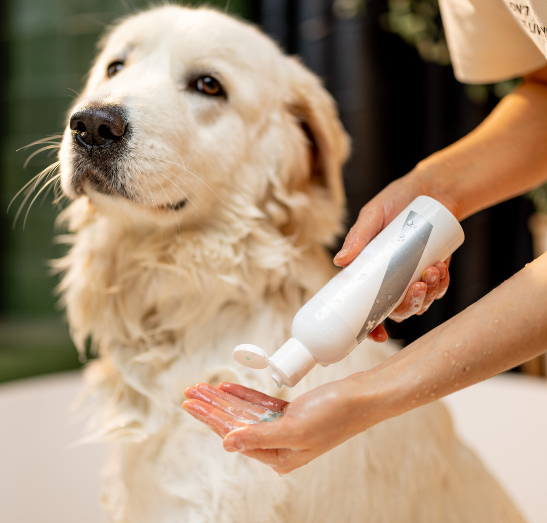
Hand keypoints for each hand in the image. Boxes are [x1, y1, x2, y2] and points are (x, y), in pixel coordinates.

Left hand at [183, 379, 376, 474]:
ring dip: (224, 400)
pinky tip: (227, 389)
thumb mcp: (294, 429)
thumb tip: (226, 444)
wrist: (362, 397)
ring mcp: (285, 427)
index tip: (190, 404)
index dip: (210, 418)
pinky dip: (244, 395)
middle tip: (189, 393)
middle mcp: (279, 444)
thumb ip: (258, 436)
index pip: (235, 436)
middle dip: (212, 407)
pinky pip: (261, 404)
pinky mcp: (291, 412)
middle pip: (236, 423)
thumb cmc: (335, 415)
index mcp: (279, 456)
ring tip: (202, 388)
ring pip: (246, 412)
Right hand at [333, 177, 451, 339]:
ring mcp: (413, 277)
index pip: (366, 307)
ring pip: (420, 303)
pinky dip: (442, 284)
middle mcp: (391, 279)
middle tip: (417, 286)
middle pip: (397, 310)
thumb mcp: (373, 215)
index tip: (378, 336)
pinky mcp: (434, 271)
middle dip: (409, 306)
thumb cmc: (396, 200)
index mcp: (371, 272)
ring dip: (428, 294)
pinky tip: (440, 267)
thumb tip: (339, 261)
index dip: (371, 327)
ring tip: (433, 270)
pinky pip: (439, 289)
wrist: (431, 189)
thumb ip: (358, 236)